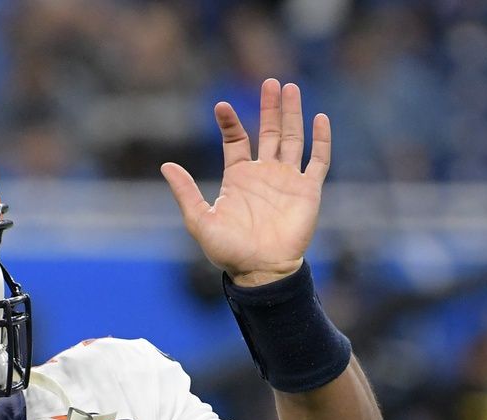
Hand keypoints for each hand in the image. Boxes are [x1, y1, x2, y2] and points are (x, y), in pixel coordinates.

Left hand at [161, 79, 329, 286]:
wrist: (261, 271)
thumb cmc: (229, 251)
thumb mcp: (200, 220)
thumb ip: (186, 192)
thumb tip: (165, 165)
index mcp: (239, 177)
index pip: (236, 139)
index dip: (230, 122)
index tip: (221, 106)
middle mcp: (264, 173)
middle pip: (269, 131)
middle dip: (269, 107)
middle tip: (270, 81)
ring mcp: (287, 179)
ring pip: (293, 138)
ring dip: (293, 114)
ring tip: (290, 88)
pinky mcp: (308, 190)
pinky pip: (318, 160)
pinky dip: (321, 139)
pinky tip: (320, 117)